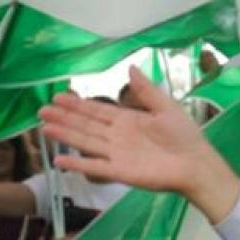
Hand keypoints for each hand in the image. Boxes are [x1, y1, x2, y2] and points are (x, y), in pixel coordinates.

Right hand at [40, 67, 239, 223]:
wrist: (197, 164)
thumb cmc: (185, 136)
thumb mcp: (166, 107)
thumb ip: (147, 90)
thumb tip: (131, 67)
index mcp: (128, 121)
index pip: (97, 112)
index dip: (78, 105)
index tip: (58, 96)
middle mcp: (118, 137)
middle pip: (86, 126)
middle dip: (64, 117)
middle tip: (42, 110)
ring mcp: (117, 155)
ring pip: (86, 143)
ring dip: (65, 135)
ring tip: (44, 127)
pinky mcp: (120, 172)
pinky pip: (95, 167)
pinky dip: (78, 164)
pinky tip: (59, 159)